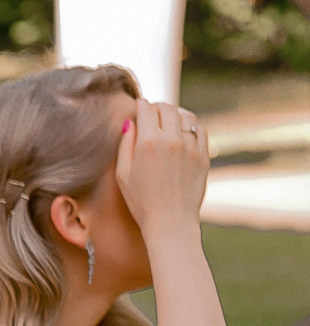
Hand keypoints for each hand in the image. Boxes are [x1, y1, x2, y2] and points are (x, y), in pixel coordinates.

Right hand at [113, 98, 208, 241]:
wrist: (170, 220)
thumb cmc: (141, 201)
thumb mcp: (123, 174)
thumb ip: (125, 145)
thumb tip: (130, 123)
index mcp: (148, 143)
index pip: (146, 109)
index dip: (141, 105)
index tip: (138, 106)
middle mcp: (171, 140)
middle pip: (166, 108)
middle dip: (157, 107)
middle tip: (152, 112)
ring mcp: (190, 146)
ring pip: (185, 115)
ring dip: (175, 113)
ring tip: (168, 120)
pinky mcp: (203, 155)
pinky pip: (199, 129)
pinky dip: (190, 126)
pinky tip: (182, 132)